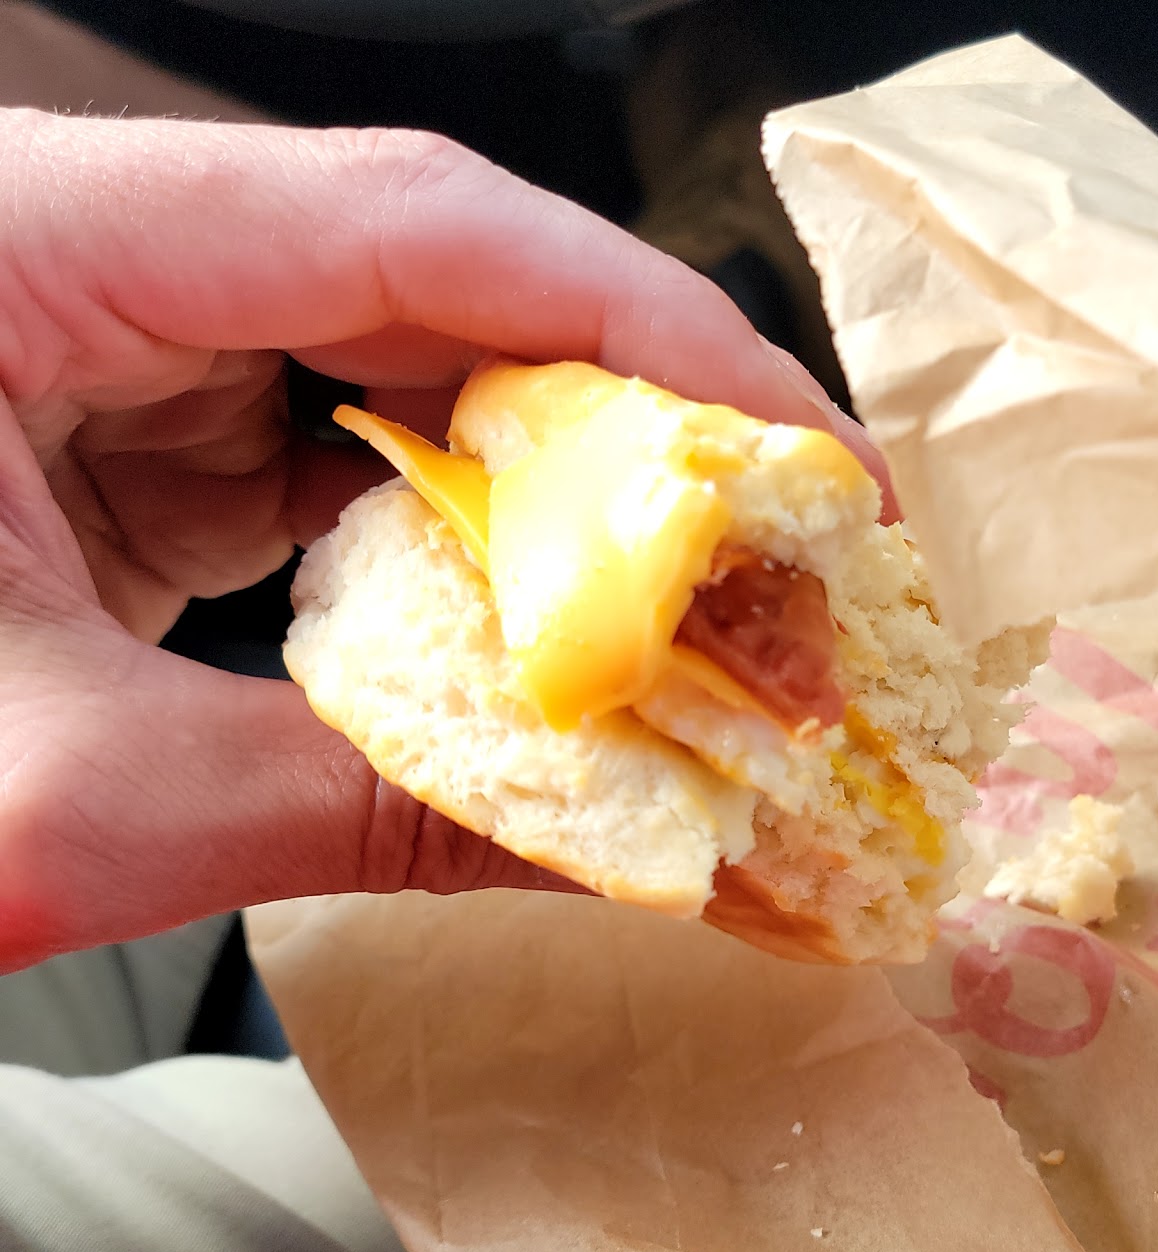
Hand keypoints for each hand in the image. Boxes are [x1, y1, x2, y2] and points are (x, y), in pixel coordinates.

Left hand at [0, 109, 883, 971]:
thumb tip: (615, 844)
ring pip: (396, 376)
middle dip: (633, 443)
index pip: (413, 223)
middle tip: (785, 572)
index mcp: (22, 246)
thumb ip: (363, 813)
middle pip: (433, 290)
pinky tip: (536, 641)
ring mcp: (89, 341)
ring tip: (691, 623)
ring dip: (553, 509)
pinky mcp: (103, 433)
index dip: (651, 330)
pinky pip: (328, 456)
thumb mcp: (63, 803)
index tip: (802, 454)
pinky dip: (450, 552)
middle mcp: (70, 256)